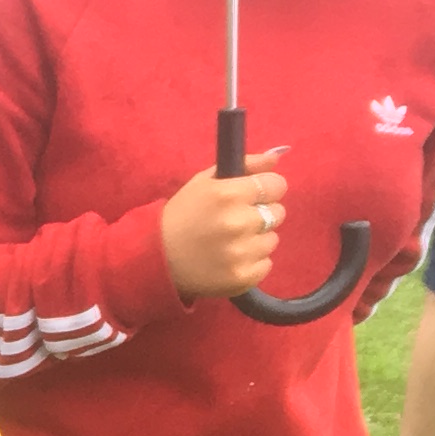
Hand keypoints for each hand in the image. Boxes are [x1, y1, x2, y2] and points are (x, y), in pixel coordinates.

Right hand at [160, 146, 286, 298]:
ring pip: (272, 240)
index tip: (251, 197)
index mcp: (228, 194)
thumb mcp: (205, 182)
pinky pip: (266, 264)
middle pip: (278, 213)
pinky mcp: (242, 277)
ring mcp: (241, 253)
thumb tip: (277, 158)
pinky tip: (230, 260)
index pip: (276, 185)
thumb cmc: (181, 215)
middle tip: (236, 222)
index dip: (265, 190)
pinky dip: (252, 263)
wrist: (156, 259)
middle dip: (261, 214)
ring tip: (230, 243)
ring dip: (256, 240)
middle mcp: (238, 222)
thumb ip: (244, 166)